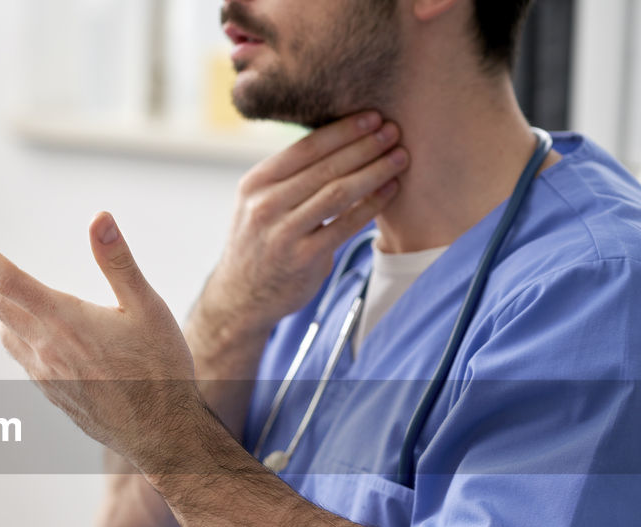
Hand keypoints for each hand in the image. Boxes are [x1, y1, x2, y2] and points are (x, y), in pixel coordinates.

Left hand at [0, 213, 202, 471]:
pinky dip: (12, 336)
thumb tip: (99, 218)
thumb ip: (118, 262)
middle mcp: (45, 348)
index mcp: (63, 321)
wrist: (159, 434)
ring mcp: (45, 375)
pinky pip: (21, 358)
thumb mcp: (147, 307)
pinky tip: (25, 335)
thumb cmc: (159, 369)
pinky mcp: (53, 394)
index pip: (7, 279)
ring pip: (6, 334)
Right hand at [204, 111, 407, 327]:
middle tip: (394, 130)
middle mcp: (265, 205)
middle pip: (325, 167)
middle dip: (364, 146)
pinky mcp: (303, 258)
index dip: (343, 130)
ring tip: (400, 157)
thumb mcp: (258, 203)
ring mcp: (283, 233)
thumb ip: (288, 176)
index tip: (372, 116)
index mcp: (255, 183)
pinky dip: (371, 205)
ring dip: (374, 171)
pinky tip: (391, 190)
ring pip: (338, 193)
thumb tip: (338, 138)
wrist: (240, 296)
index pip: (305, 148)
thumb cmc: (260, 242)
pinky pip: (345, 225)